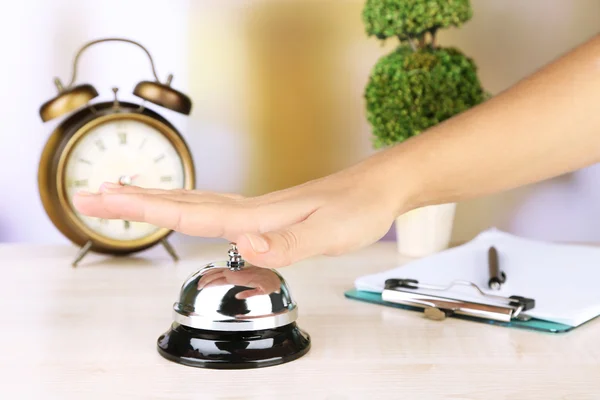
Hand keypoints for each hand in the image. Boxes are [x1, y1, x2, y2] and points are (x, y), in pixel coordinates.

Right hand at [73, 167, 400, 268]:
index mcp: (257, 216)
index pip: (190, 213)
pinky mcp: (265, 213)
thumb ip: (286, 245)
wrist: (376, 188)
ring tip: (120, 195)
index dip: (145, 208)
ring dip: (152, 199)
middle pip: (180, 202)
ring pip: (193, 202)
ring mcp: (256, 209)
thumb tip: (244, 245)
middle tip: (89, 193)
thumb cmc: (356, 208)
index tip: (104, 198)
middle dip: (131, 198)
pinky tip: (181, 209)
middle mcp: (250, 209)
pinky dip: (184, 206)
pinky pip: (212, 208)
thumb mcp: (328, 233)